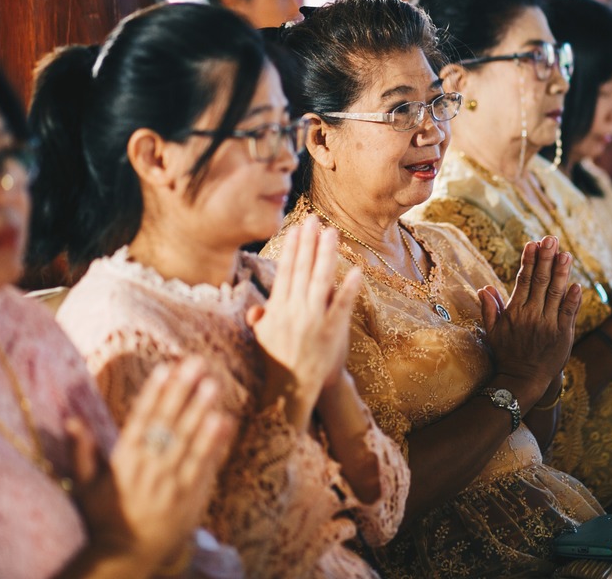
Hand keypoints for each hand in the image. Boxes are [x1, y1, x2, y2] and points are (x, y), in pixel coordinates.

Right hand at [66, 357, 233, 569]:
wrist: (125, 557)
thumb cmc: (104, 517)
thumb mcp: (86, 486)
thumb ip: (82, 451)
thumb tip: (71, 420)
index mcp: (124, 463)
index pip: (140, 420)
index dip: (153, 393)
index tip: (165, 367)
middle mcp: (149, 469)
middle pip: (168, 424)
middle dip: (182, 391)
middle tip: (196, 363)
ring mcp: (172, 483)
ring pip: (189, 441)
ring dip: (202, 411)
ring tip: (213, 384)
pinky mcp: (191, 497)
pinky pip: (205, 465)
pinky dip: (216, 443)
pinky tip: (225, 420)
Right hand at [247, 216, 362, 426]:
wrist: (291, 391)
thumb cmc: (277, 364)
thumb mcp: (262, 340)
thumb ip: (260, 321)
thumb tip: (256, 309)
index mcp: (277, 309)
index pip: (286, 271)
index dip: (292, 248)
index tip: (297, 229)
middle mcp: (294, 311)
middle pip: (302, 269)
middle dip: (308, 243)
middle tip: (313, 219)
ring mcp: (313, 320)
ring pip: (320, 280)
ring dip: (326, 255)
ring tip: (332, 233)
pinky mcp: (331, 332)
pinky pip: (341, 306)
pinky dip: (348, 289)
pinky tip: (356, 271)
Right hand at [478, 236, 581, 401]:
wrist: (523, 379)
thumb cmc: (507, 354)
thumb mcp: (493, 332)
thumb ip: (490, 309)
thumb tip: (485, 288)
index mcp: (514, 312)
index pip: (523, 280)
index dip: (529, 260)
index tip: (533, 243)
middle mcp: (531, 315)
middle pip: (540, 281)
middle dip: (546, 258)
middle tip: (551, 239)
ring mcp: (548, 325)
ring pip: (555, 293)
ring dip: (561, 272)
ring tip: (565, 254)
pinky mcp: (563, 335)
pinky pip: (569, 313)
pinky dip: (572, 298)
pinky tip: (576, 284)